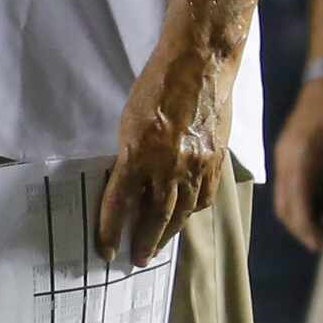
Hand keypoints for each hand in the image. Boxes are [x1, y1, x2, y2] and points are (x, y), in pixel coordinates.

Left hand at [98, 37, 234, 265]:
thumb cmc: (157, 84)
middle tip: (136, 260)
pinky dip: (192, 211)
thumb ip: (129, 155)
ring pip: (181, 213)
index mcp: (138, 153)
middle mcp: (168, 166)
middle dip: (143, 242)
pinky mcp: (216, 160)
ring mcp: (196, 165)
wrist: (200, 62)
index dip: (111, 230)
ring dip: (167, 234)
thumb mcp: (129, 120)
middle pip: (154, 217)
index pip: (119, 204)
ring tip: (157, 247)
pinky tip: (185, 217)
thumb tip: (126, 184)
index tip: (106, 250)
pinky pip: (204, 197)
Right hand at [272, 71, 322, 251]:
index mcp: (304, 155)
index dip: (308, 229)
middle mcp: (287, 157)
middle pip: (284, 207)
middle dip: (304, 229)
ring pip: (283, 198)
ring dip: (301, 216)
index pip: (297, 204)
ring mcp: (284, 153)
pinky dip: (301, 201)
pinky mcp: (287, 150)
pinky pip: (287, 185)